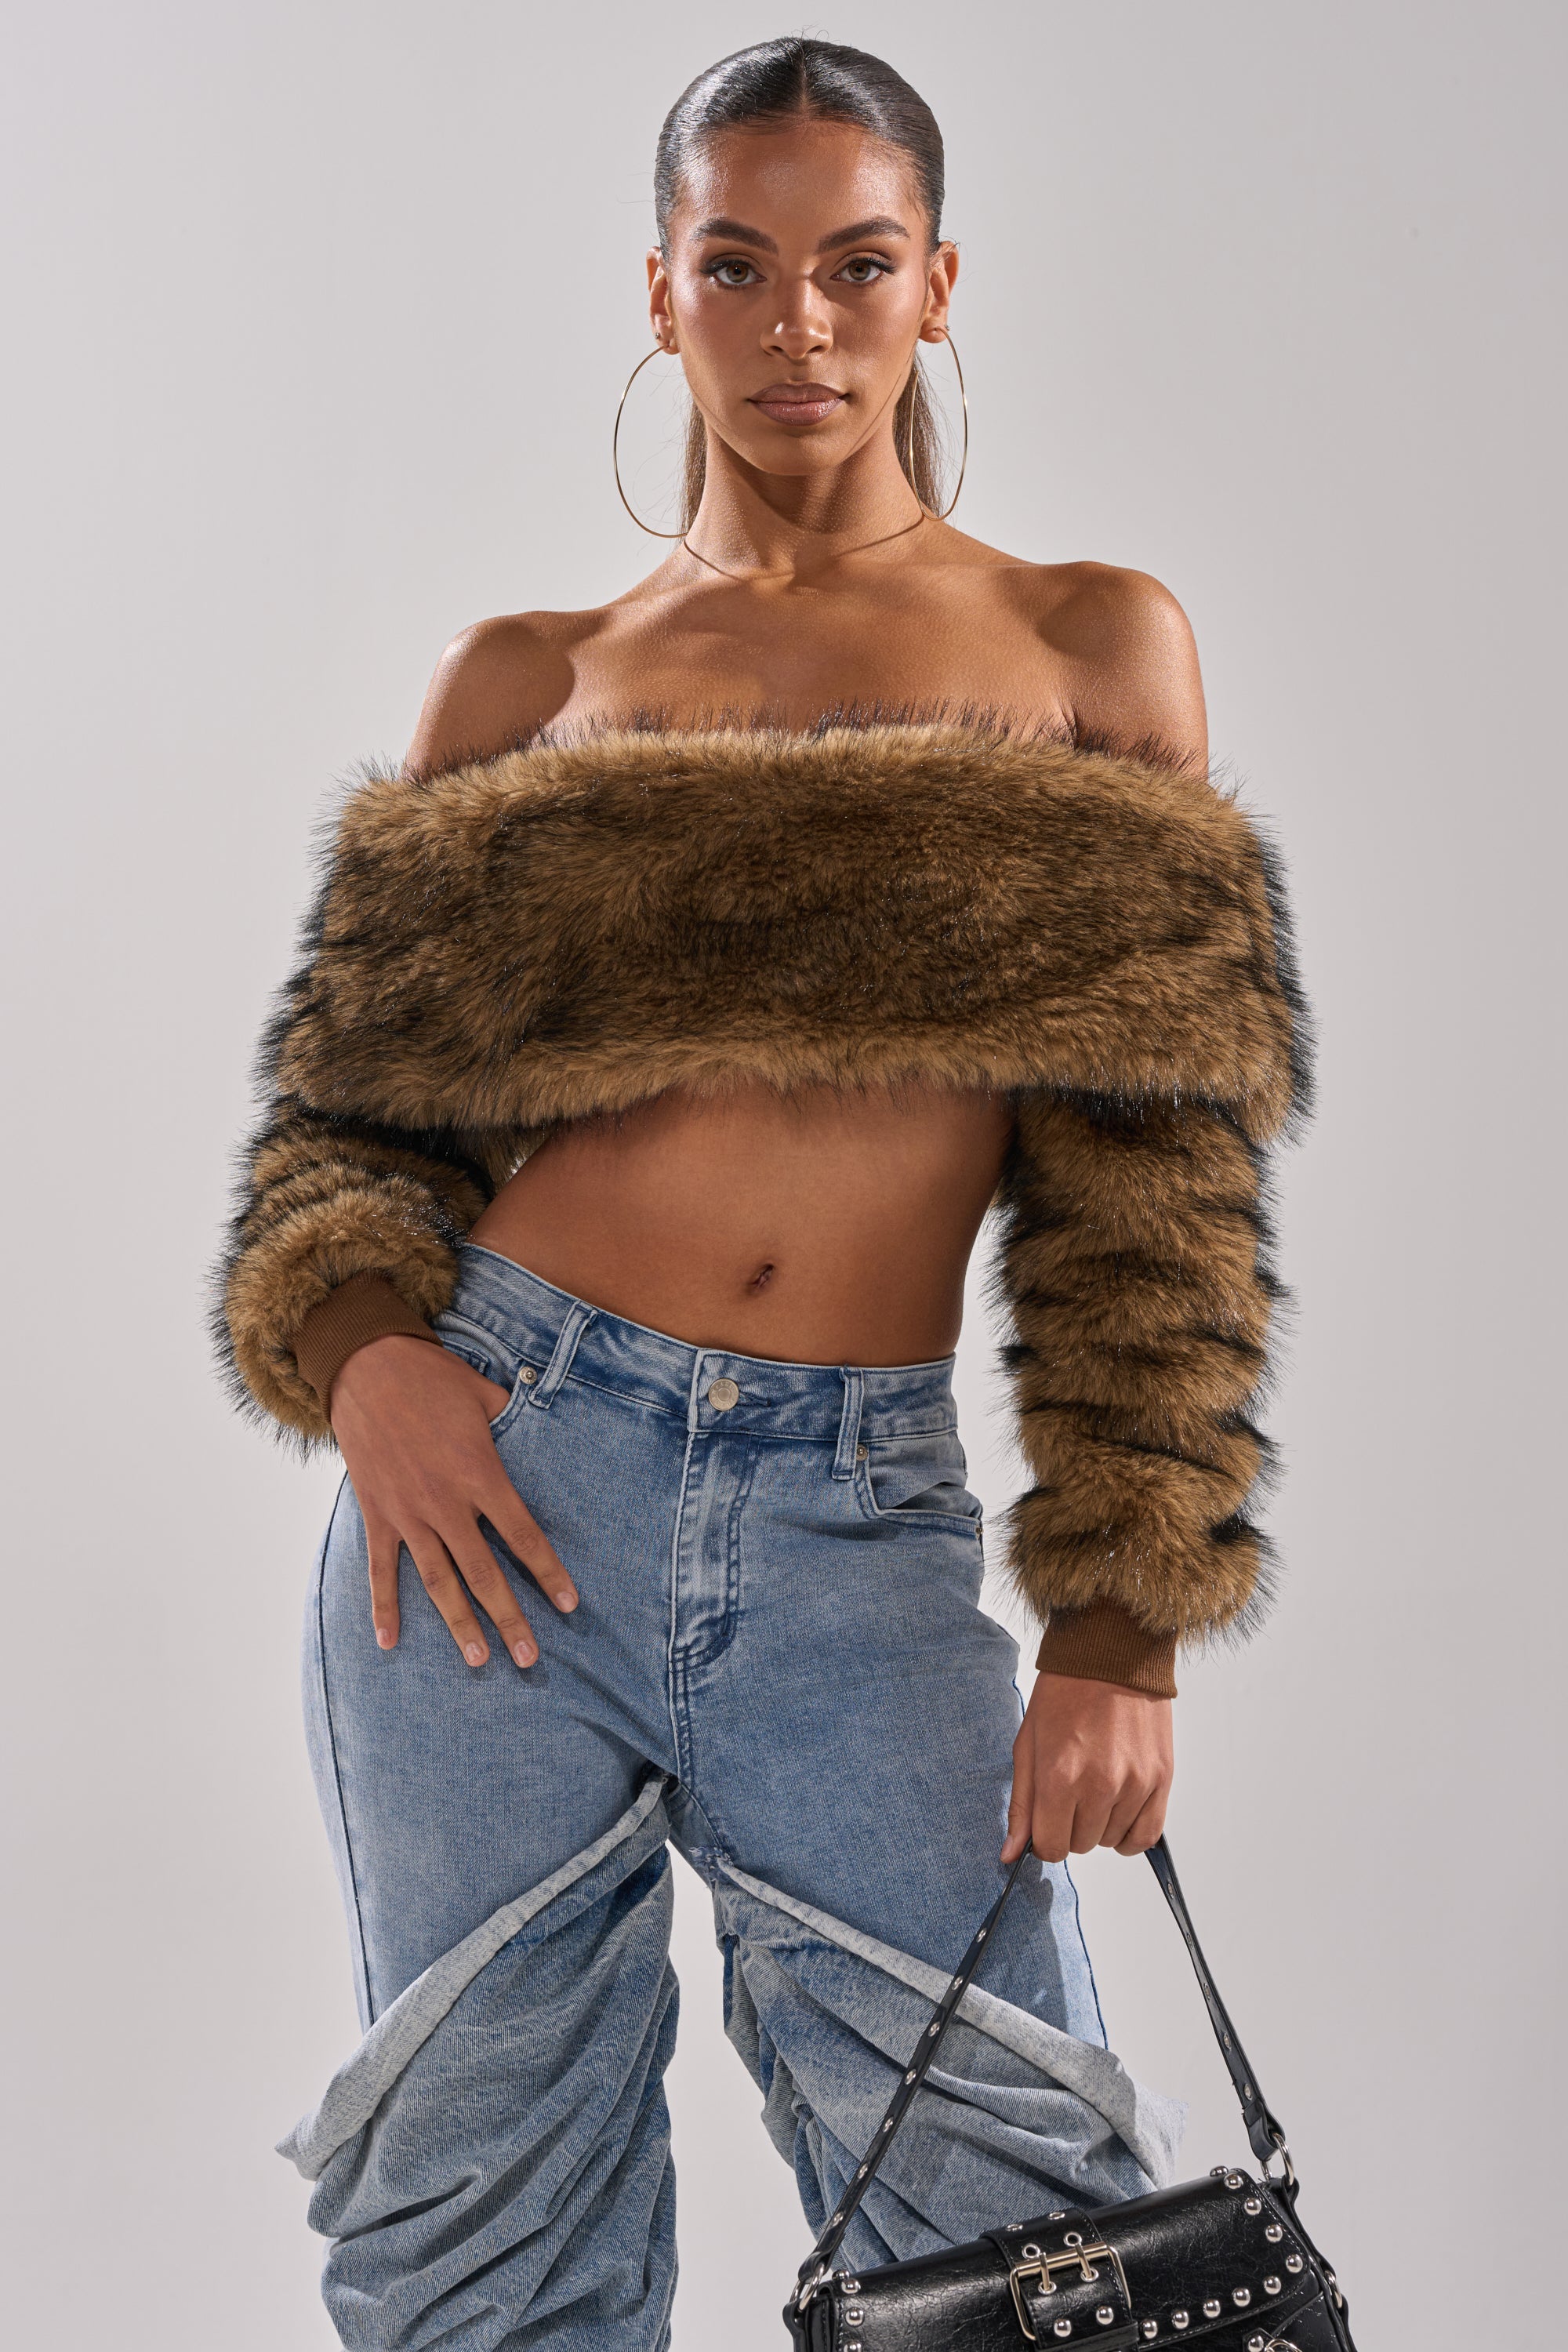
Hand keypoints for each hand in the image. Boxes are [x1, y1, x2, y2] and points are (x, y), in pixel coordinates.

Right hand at [329, 1335, 577, 1669]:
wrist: (365, 1366)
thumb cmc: (432, 1376)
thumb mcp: (484, 1393)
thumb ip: (513, 1417)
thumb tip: (544, 1417)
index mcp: (481, 1474)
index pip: (524, 1535)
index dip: (548, 1573)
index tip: (569, 1605)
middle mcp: (446, 1503)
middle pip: (484, 1573)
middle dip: (509, 1619)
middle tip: (530, 1659)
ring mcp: (408, 1513)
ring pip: (438, 1581)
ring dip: (458, 1624)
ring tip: (479, 1661)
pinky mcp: (377, 1513)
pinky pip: (380, 1569)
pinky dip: (383, 1607)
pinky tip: (389, 1642)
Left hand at [1002, 1672, 1173, 1863]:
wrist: (1110, 1656)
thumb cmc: (1064, 1695)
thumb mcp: (1028, 1745)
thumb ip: (1022, 1805)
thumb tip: (1010, 1855)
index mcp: (1059, 1777)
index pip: (1051, 1848)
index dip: (1045, 1839)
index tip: (1046, 1822)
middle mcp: (1099, 1785)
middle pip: (1082, 1845)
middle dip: (1071, 1827)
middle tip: (1071, 1792)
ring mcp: (1135, 1783)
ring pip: (1112, 1841)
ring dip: (1101, 1825)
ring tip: (1096, 1787)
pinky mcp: (1161, 1778)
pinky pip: (1147, 1835)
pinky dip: (1131, 1834)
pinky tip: (1119, 1814)